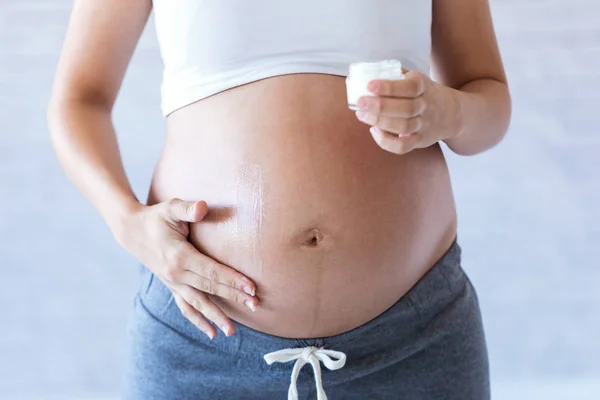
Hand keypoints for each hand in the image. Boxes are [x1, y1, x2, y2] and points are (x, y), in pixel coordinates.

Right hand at [116, 199, 258, 338]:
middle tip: (256, 305)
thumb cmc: (156, 217)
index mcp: (180, 256)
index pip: (212, 271)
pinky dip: (198, 321)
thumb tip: (202, 207)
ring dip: (216, 317)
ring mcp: (173, 283)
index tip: (251, 287)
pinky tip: (212, 333)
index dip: (232, 280)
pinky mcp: (172, 287)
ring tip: (232, 332)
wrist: (132, 231)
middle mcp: (176, 274)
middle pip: (210, 289)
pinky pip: (186, 307)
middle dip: (234, 297)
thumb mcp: (170, 208)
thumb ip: (187, 209)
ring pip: (198, 303)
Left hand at [354, 69, 461, 153]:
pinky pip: (403, 146)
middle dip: (380, 106)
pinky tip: (374, 131)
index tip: (370, 85)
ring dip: (381, 122)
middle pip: (406, 108)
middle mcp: (425, 106)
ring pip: (403, 127)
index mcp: (424, 86)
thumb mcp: (416, 79)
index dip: (389, 87)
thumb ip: (396, 76)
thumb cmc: (424, 93)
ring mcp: (424, 125)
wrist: (451, 113)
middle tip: (361, 102)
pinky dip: (386, 142)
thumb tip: (367, 71)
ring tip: (362, 115)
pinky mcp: (420, 141)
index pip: (410, 87)